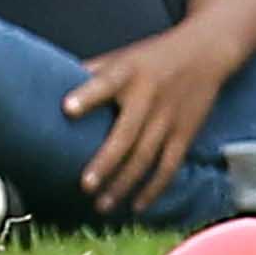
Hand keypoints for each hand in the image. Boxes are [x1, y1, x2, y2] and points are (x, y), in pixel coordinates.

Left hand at [64, 26, 239, 214]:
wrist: (208, 49)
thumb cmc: (154, 56)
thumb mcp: (123, 56)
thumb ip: (91, 73)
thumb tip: (47, 89)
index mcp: (129, 73)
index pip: (106, 83)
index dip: (87, 96)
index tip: (67, 108)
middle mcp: (150, 95)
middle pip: (127, 133)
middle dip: (106, 161)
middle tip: (86, 185)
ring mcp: (170, 116)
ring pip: (146, 156)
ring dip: (124, 183)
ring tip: (102, 204)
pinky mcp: (186, 131)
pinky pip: (170, 164)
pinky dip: (155, 187)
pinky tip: (137, 206)